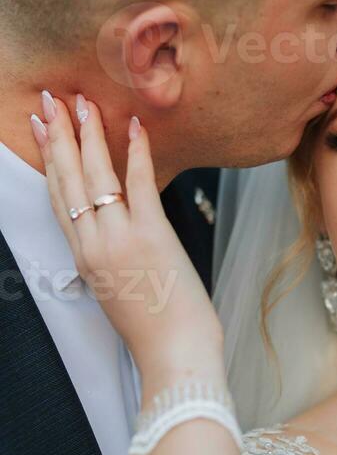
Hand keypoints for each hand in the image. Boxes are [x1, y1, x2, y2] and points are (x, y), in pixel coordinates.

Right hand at [30, 93, 225, 390]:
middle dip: (60, 137)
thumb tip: (118, 237)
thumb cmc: (153, 330)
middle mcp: (94, 245)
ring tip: (83, 103)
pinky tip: (135, 126)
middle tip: (52, 101)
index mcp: (84, 259)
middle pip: (70, 181)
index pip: (59, 199)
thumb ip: (110, 262)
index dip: (51, 162)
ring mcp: (121, 238)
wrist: (173, 353)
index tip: (45, 132)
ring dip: (89, 135)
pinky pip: (141, 183)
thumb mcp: (117, 293)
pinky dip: (138, 152)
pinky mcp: (152, 234)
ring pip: (97, 177)